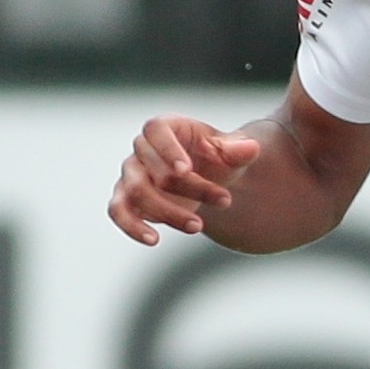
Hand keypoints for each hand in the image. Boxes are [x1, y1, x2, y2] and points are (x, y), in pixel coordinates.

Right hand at [110, 117, 260, 244]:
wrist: (207, 176)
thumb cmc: (215, 158)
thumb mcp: (229, 152)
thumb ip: (237, 150)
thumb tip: (251, 148)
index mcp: (164, 128)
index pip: (155, 131)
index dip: (168, 149)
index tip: (186, 170)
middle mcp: (142, 149)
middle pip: (154, 168)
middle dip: (192, 188)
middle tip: (225, 201)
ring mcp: (131, 173)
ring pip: (136, 191)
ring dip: (167, 212)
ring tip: (198, 226)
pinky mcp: (125, 198)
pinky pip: (118, 211)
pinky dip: (131, 226)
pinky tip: (153, 240)